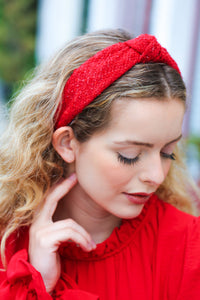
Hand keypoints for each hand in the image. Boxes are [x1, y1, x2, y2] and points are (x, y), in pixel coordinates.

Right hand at [28, 173, 95, 292]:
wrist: (40, 281)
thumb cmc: (50, 262)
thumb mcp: (57, 242)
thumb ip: (62, 229)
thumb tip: (75, 222)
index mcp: (39, 224)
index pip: (48, 200)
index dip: (59, 187)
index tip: (71, 177)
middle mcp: (37, 225)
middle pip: (51, 199)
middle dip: (64, 187)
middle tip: (76, 177)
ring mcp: (39, 231)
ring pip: (70, 224)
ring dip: (84, 236)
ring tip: (91, 246)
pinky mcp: (45, 240)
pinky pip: (70, 233)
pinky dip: (82, 240)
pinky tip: (87, 249)